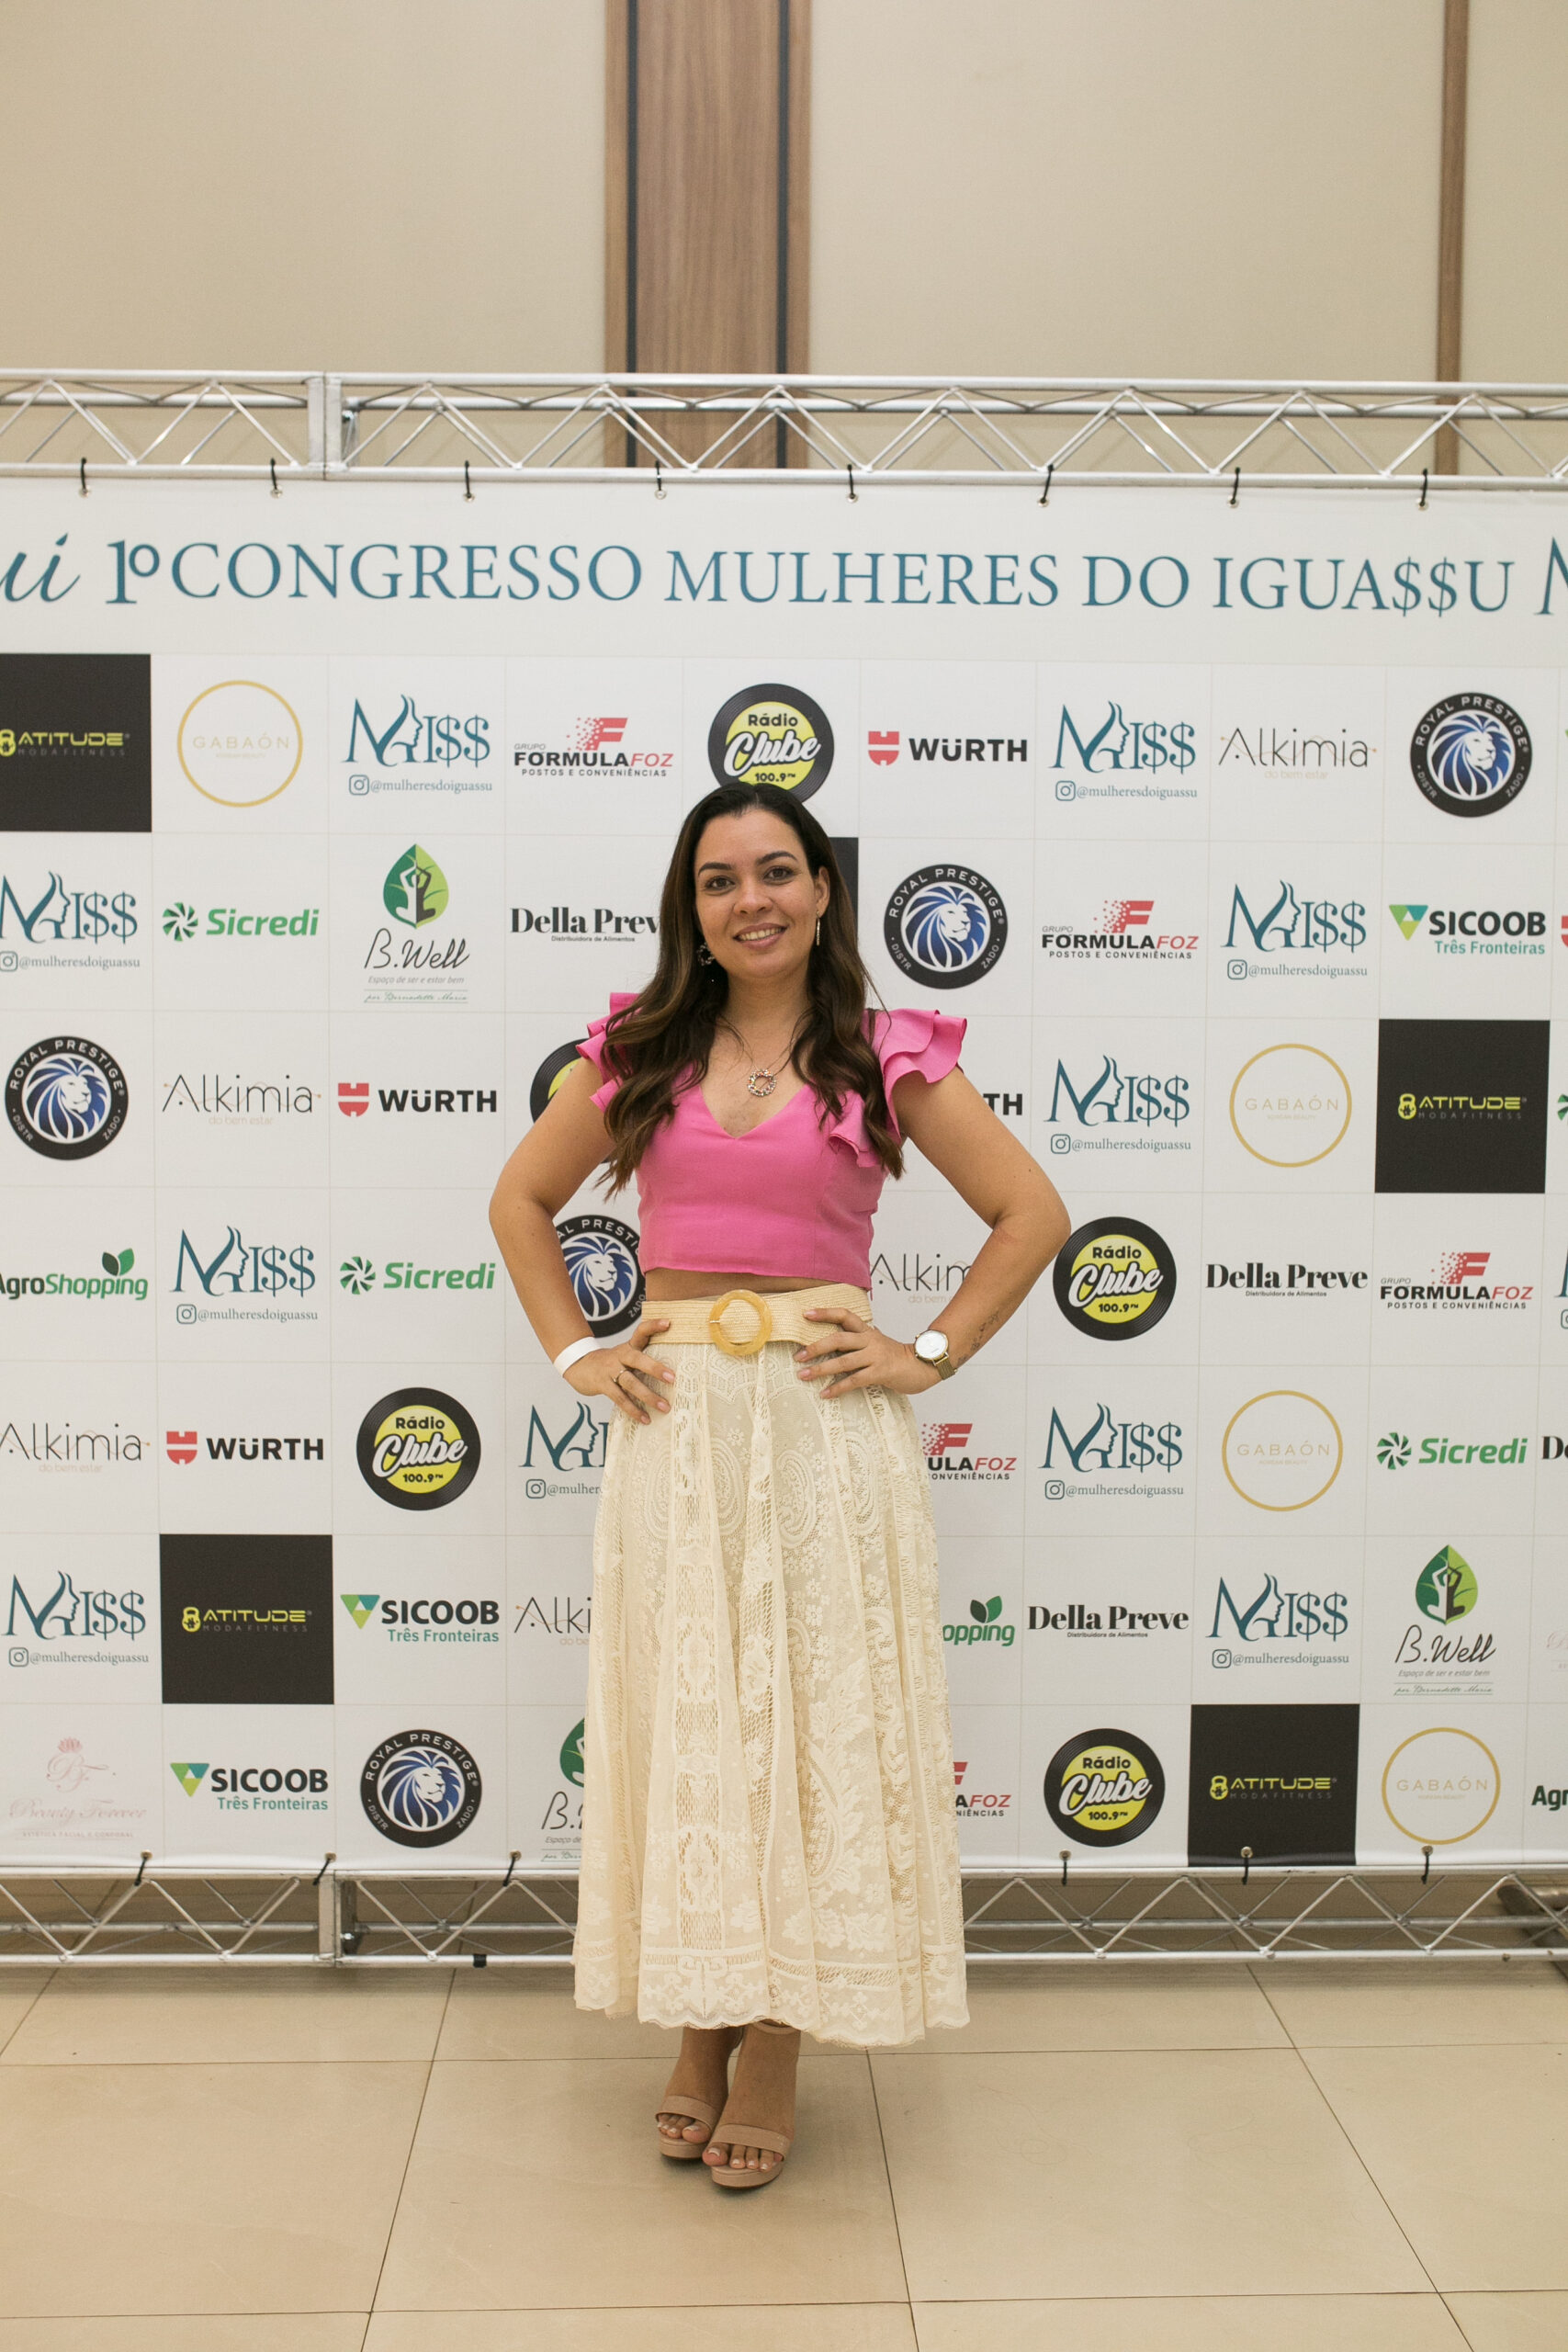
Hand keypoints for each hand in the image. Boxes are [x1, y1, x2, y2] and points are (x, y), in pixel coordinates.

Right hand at [564, 1317, 673, 1423]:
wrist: (578, 1366)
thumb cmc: (611, 1363)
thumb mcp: (625, 1355)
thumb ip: (643, 1358)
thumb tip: (673, 1371)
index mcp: (628, 1347)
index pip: (641, 1332)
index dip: (654, 1326)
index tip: (668, 1323)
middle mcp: (620, 1356)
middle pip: (638, 1360)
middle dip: (655, 1368)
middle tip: (673, 1378)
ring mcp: (610, 1370)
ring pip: (630, 1383)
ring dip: (648, 1396)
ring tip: (665, 1407)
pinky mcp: (602, 1385)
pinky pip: (620, 1399)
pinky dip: (633, 1410)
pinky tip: (645, 1419)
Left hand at [794, 1306, 941, 1400]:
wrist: (923, 1366)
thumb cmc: (895, 1357)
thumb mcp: (876, 1343)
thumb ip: (857, 1342)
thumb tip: (832, 1345)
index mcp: (867, 1331)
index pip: (844, 1315)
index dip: (825, 1312)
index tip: (805, 1313)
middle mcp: (870, 1340)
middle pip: (838, 1338)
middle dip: (815, 1347)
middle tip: (798, 1356)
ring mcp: (875, 1356)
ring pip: (843, 1361)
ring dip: (821, 1369)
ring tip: (803, 1375)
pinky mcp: (881, 1372)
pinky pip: (854, 1380)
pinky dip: (838, 1388)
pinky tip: (825, 1394)